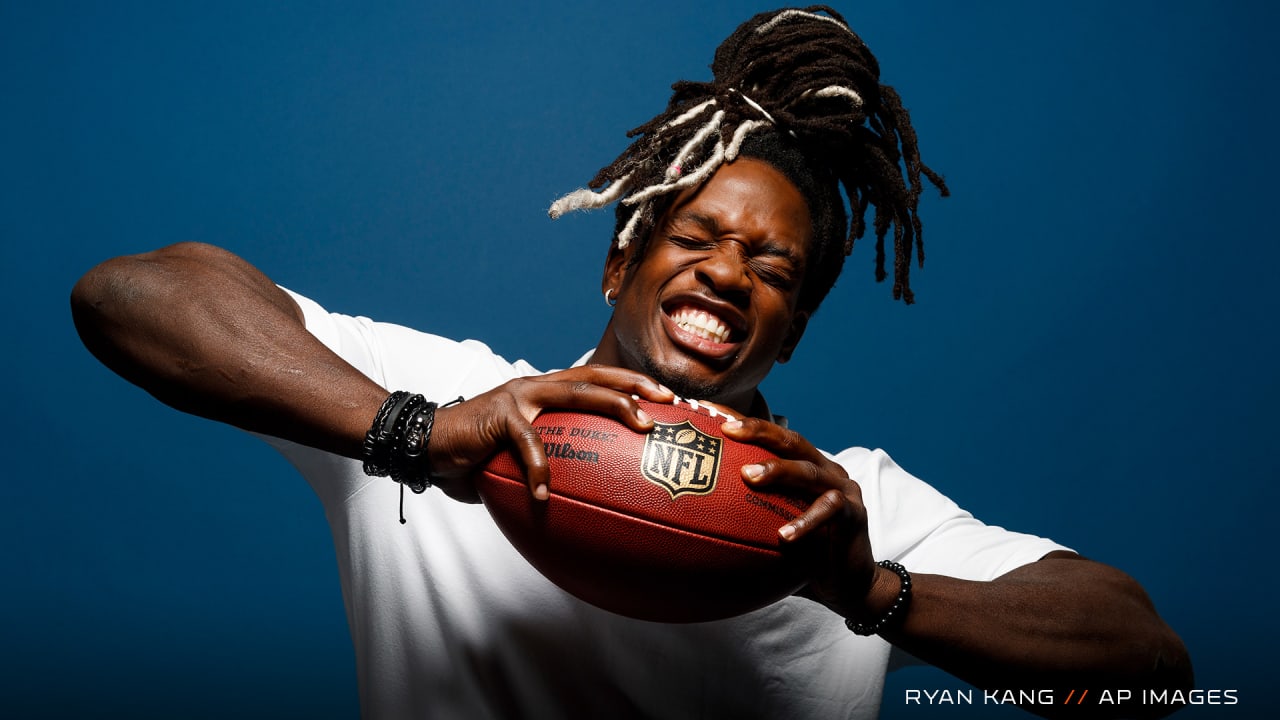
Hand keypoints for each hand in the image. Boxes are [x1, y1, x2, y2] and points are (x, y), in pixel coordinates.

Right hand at [426, 366, 673, 501]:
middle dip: (635, 385)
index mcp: (546, 394)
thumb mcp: (521, 460)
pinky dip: (539, 469)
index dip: (632, 386)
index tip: (667, 399)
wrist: (428, 445)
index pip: (596, 382)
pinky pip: (527, 443)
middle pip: (595, 377)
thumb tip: (586, 504)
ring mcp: (519, 397)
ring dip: (612, 406)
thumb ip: (552, 468)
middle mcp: (537, 387)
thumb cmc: (478, 457)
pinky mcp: (498, 415)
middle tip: (668, 400)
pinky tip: (545, 495)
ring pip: (575, 393)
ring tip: (639, 426)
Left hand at [721, 418, 888, 620]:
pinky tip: (783, 536)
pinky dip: (806, 521)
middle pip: (791, 441)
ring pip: (809, 470)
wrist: (850, 584)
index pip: (771, 438)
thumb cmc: (805, 556)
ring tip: (747, 476)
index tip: (707, 412)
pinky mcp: (855, 514)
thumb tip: (688, 526)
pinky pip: (829, 511)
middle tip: (727, 430)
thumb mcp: (770, 532)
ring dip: (778, 470)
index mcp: (804, 467)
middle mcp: (824, 470)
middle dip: (759, 431)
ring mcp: (842, 489)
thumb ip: (743, 520)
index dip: (742, 422)